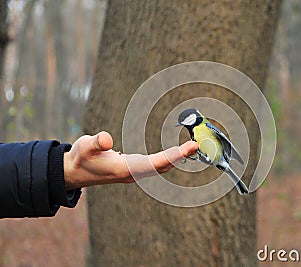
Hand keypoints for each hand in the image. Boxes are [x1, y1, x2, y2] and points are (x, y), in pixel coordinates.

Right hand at [63, 131, 197, 189]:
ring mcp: (134, 173)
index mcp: (125, 169)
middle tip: (196, 145)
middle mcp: (133, 174)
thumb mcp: (84, 146)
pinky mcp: (134, 169)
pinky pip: (156, 166)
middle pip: (163, 167)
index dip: (174, 156)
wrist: (74, 172)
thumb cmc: (80, 158)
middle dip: (181, 157)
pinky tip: (175, 153)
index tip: (190, 148)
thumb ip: (96, 142)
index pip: (155, 163)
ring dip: (177, 158)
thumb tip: (107, 139)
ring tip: (191, 147)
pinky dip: (168, 158)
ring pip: (161, 168)